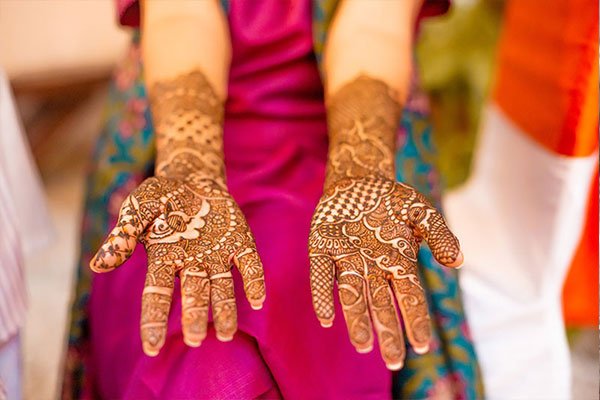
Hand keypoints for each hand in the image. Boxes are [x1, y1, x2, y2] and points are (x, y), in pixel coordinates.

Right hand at [90, 174, 264, 355]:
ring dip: (225, 309)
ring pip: (222, 287)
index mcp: (164, 258)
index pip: (156, 294)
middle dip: (194, 315)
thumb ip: (123, 234)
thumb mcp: (137, 208)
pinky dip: (254, 281)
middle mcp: (192, 262)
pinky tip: (259, 300)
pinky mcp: (240, 242)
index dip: (153, 319)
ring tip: (226, 334)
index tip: (151, 347)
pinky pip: (249, 264)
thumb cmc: (160, 197)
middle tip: (195, 339)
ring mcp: (217, 254)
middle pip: (193, 293)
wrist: (192, 178)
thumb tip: (97, 266)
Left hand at [309, 176, 461, 369]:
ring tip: (362, 345)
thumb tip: (458, 261)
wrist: (358, 179)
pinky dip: (323, 294)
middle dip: (388, 332)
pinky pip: (321, 275)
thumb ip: (440, 234)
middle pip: (381, 304)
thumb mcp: (421, 210)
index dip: (415, 319)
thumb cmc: (392, 198)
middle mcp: (372, 267)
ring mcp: (346, 259)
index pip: (409, 296)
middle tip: (393, 362)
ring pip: (352, 295)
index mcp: (397, 262)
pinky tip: (326, 317)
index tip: (421, 344)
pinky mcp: (322, 247)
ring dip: (357, 319)